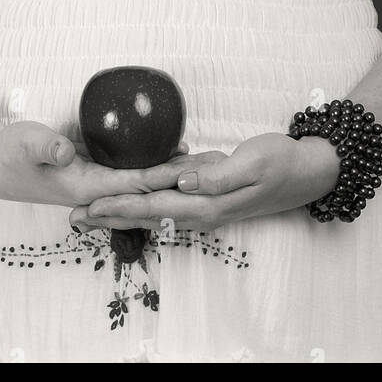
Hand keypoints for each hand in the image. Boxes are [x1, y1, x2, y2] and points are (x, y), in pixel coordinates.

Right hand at [0, 119, 194, 205]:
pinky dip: (154, 170)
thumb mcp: (26, 143)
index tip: (194, 168)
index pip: (136, 183)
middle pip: (148, 189)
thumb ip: (46, 146)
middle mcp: (97, 191)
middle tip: (215, 166)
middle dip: (180, 181)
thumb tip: (66, 153)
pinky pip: (131, 177)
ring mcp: (96, 185)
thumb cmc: (12, 153)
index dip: (166, 175)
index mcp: (87, 186)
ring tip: (204, 166)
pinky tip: (170, 159)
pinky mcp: (94, 175)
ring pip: (142, 185)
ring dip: (171, 177)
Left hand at [69, 133, 340, 233]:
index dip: (118, 206)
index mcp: (207, 203)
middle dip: (109, 217)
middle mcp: (201, 210)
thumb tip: (181, 182)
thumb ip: (216, 175)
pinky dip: (145, 202)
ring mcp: (205, 206)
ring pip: (154, 211)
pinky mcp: (210, 196)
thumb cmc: (281, 162)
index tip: (89, 208)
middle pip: (146, 214)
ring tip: (92, 213)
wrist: (308, 171)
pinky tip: (133, 198)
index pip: (153, 205)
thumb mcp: (252, 162)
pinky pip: (170, 201)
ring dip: (122, 212)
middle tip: (74, 218)